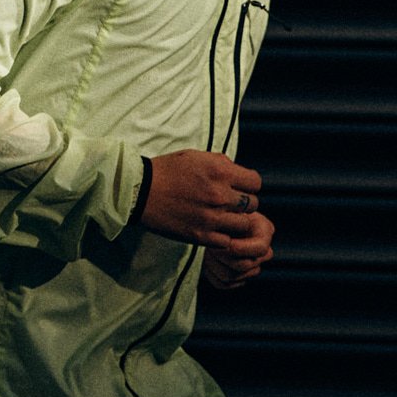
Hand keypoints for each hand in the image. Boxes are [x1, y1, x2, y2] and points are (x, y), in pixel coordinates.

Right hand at [139, 149, 262, 249]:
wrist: (140, 192)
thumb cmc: (166, 171)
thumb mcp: (195, 156)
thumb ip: (220, 162)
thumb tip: (237, 170)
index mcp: (220, 171)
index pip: (256, 182)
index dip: (249, 185)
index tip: (239, 187)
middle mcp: (220, 194)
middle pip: (253, 204)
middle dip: (244, 203)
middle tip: (230, 203)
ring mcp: (212, 217)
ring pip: (244, 224)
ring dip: (236, 221)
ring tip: (223, 217)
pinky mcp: (201, 235)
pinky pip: (227, 240)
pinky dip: (223, 236)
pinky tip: (213, 229)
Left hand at [204, 212, 274, 288]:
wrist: (216, 216)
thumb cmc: (222, 209)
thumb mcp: (229, 208)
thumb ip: (233, 217)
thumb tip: (230, 231)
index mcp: (265, 231)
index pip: (259, 249)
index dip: (240, 248)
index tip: (224, 241)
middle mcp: (263, 252)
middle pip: (244, 265)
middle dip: (222, 255)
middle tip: (209, 245)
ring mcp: (252, 267)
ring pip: (231, 276)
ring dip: (214, 264)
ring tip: (207, 250)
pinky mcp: (238, 278)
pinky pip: (223, 284)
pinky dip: (211, 273)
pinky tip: (208, 260)